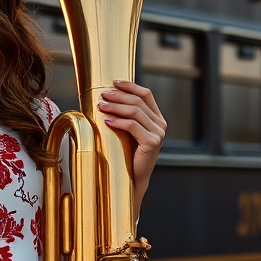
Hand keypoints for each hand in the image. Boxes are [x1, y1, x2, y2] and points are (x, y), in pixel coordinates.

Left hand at [96, 80, 165, 218]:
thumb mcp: (127, 131)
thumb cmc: (127, 154)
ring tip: (100, 106)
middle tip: (102, 94)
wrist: (133, 178)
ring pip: (135, 112)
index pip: (146, 94)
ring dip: (115, 106)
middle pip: (138, 101)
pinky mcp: (152, 142)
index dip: (130, 86)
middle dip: (119, 95)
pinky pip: (133, 126)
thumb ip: (125, 116)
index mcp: (156, 118)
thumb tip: (106, 98)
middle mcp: (160, 124)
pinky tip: (106, 120)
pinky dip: (118, 121)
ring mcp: (158, 133)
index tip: (114, 81)